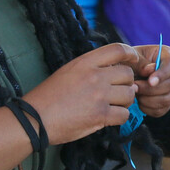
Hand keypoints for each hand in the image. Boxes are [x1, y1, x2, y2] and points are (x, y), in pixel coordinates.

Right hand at [25, 42, 141, 142]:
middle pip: (128, 74)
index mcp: (85, 62)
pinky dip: (120, 117)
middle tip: (116, 92)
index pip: (118, 49)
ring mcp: (99, 96)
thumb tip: (118, 70)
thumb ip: (92, 67)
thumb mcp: (69, 71)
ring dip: (125, 101)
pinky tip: (109, 117)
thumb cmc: (49, 96)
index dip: (130, 54)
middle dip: (126, 83)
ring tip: (112, 105)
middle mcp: (94, 76)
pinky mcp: (100, 115)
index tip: (134, 61)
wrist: (34, 119)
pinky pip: (125, 114)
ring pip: (130, 94)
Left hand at [130, 42, 169, 117]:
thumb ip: (140, 63)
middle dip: (151, 89)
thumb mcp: (130, 59)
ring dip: (149, 100)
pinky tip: (139, 102)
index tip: (150, 81)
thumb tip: (150, 70)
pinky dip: (149, 108)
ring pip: (168, 99)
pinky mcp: (169, 101)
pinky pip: (162, 110)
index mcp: (167, 54)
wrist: (125, 75)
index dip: (162, 75)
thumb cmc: (128, 63)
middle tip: (134, 88)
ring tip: (135, 94)